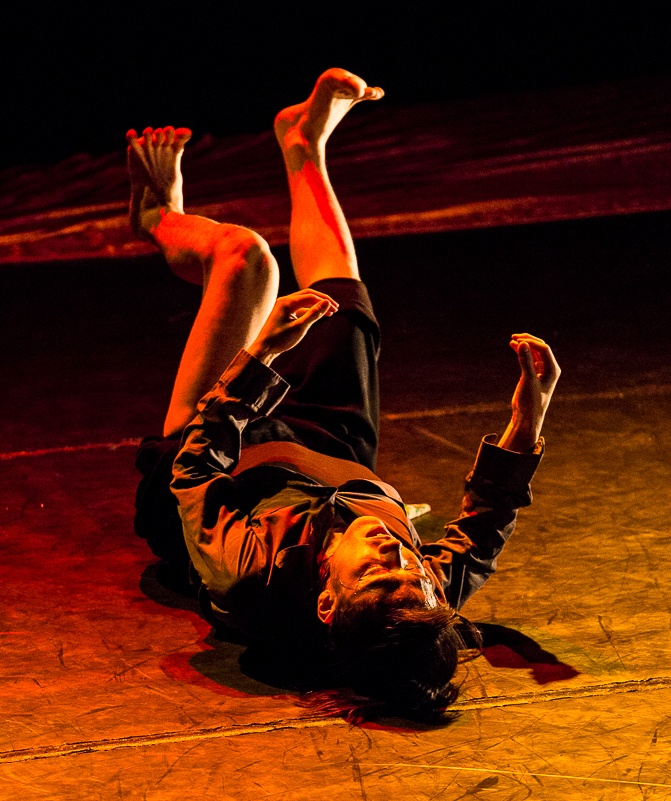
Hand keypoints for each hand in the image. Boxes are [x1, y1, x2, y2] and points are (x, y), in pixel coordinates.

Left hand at [246, 289, 338, 364]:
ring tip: (330, 313)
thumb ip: (314, 314)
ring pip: (304, 302)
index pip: (311, 296)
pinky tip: (317, 316)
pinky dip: (309, 311)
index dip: (325, 301)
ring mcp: (283, 307)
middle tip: (335, 308)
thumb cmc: (280, 339)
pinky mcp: (283, 313)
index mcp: (287, 302)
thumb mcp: (300, 328)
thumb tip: (327, 302)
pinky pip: (299, 308)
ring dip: (317, 306)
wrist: (263, 349)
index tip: (336, 309)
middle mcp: (284, 301)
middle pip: (308, 295)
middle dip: (322, 300)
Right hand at [499, 333, 560, 452]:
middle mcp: (549, 369)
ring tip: (512, 340)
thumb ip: (526, 361)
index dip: (531, 343)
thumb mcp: (528, 380)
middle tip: (514, 336)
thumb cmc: (530, 401)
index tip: (517, 342)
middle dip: (528, 341)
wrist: (527, 417)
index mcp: (553, 370)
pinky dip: (521, 352)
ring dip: (524, 345)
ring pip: (534, 352)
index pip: (544, 349)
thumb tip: (522, 344)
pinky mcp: (532, 374)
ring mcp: (541, 371)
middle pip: (540, 348)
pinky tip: (513, 347)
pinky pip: (528, 359)